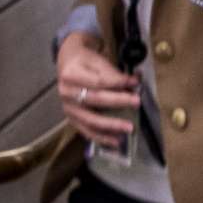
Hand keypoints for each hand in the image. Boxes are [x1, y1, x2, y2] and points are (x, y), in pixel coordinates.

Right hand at [56, 31, 138, 147]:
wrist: (67, 63)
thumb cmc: (85, 62)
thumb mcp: (97, 60)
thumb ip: (113, 72)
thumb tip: (134, 82)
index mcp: (71, 74)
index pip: (98, 81)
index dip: (118, 82)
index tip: (135, 82)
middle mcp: (66, 92)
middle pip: (95, 99)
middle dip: (118, 101)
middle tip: (136, 102)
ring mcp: (68, 108)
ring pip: (90, 119)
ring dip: (111, 125)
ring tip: (129, 128)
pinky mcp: (71, 119)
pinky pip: (86, 131)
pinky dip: (101, 137)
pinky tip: (115, 142)